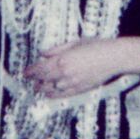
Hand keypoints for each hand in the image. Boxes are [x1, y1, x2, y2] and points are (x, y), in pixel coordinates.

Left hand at [24, 37, 139, 97]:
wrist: (113, 58)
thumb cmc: (96, 46)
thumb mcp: (75, 42)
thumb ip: (57, 49)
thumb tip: (43, 53)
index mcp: (62, 59)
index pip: (40, 68)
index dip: (31, 71)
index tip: (25, 72)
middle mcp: (64, 73)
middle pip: (44, 79)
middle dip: (35, 80)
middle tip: (30, 80)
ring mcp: (72, 83)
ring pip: (51, 89)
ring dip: (42, 89)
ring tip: (37, 88)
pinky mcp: (80, 90)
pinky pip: (62, 96)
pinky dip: (53, 96)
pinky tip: (48, 95)